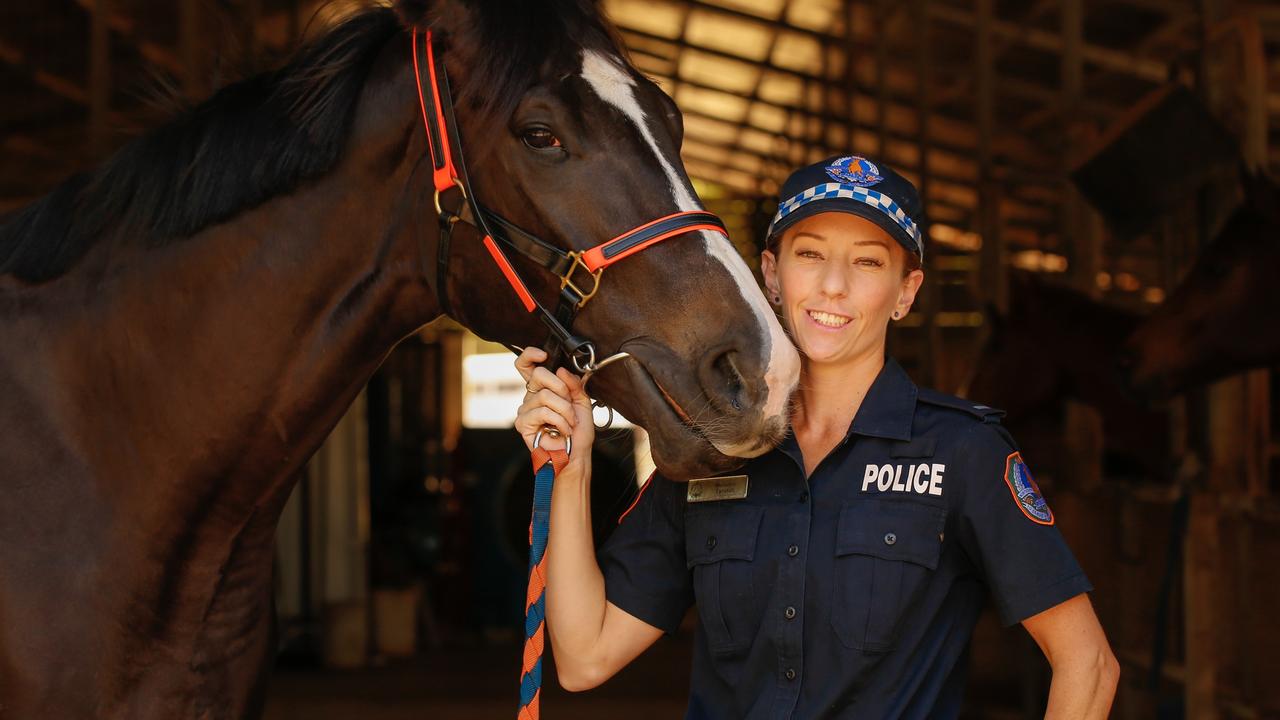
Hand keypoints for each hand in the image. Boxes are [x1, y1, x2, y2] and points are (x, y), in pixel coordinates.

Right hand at [514, 347, 594, 465]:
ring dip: (565, 410)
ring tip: (569, 422)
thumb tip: (561, 370)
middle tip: (570, 404)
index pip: (527, 366)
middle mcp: (531, 396)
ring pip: (545, 395)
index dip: (530, 355)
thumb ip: (574, 384)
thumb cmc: (578, 431)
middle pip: (539, 375)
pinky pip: (543, 411)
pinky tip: (562, 430)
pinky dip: (559, 420)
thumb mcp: (582, 401)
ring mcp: (525, 409)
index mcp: (543, 388)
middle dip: (561, 388)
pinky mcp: (523, 423)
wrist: (576, 454)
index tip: (543, 355)